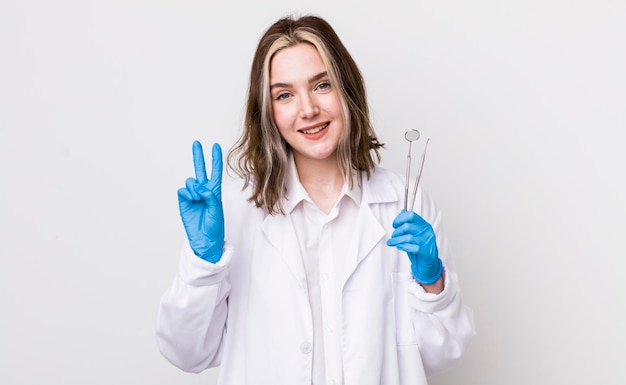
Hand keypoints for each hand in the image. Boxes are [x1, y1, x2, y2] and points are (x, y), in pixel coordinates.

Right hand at [177, 141, 223, 262]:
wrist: (204, 239)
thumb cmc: (214, 226)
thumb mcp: (217, 210)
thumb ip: (211, 197)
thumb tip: (201, 187)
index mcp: (215, 191)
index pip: (215, 172)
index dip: (215, 159)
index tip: (215, 146)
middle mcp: (203, 190)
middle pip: (200, 170)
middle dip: (198, 156)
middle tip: (196, 143)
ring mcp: (193, 195)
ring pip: (191, 181)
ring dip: (194, 187)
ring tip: (197, 198)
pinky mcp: (184, 201)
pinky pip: (182, 190)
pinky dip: (187, 193)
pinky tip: (191, 199)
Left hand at [386, 210, 442, 284]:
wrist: (429, 262)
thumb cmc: (420, 247)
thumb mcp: (415, 233)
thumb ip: (409, 223)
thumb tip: (402, 212)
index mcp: (424, 224)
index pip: (411, 215)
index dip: (400, 219)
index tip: (395, 224)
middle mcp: (426, 231)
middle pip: (407, 226)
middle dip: (396, 232)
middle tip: (393, 236)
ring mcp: (427, 241)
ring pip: (407, 238)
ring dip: (397, 240)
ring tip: (393, 242)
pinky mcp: (426, 251)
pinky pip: (412, 247)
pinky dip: (403, 247)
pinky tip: (400, 247)